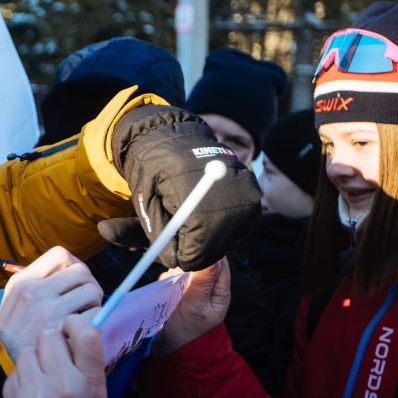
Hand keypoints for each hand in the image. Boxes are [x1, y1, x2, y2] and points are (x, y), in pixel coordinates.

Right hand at [0, 247, 102, 360]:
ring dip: (93, 303)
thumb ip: (37, 281)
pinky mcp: (62, 331)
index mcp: (23, 281)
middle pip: (81, 271)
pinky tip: (81, 330)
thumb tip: (70, 268)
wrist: (4, 365)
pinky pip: (94, 316)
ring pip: (92, 291)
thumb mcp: (14, 299)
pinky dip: (94, 322)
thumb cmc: (15, 331)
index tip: (72, 281)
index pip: (60, 255)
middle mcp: (34, 293)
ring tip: (82, 315)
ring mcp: (48, 311)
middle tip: (83, 300)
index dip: (72, 266)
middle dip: (87, 284)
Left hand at [3, 314, 108, 397]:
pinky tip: (32, 391)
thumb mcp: (98, 390)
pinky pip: (13, 372)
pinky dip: (21, 378)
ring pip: (27, 351)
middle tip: (57, 358)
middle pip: (49, 336)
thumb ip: (87, 358)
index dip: (76, 324)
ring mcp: (33, 395)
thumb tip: (74, 326)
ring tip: (43, 376)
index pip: (83, 332)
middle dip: (52, 344)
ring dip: (34, 359)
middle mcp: (60, 385)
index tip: (73, 329)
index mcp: (88, 381)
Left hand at [97, 105, 260, 270]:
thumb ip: (155, 232)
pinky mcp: (254, 192)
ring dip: (209, 239)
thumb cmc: (153, 168)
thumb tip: (171, 260)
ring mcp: (245, 192)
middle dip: (196, 250)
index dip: (182, 255)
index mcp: (194, 194)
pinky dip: (224, 227)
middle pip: (216, 247)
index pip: (197, 248)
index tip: (172, 250)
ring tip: (192, 217)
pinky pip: (241, 227)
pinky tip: (208, 211)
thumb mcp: (143, 198)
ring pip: (229, 239)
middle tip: (181, 238)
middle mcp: (226, 193)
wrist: (174, 137)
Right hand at [151, 258, 230, 356]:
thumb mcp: (196, 305)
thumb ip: (203, 281)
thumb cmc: (187, 330)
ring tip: (173, 289)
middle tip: (180, 278)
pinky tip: (166, 289)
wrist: (169, 347)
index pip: (220, 263)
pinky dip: (169, 278)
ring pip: (186, 267)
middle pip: (201, 263)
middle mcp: (208, 287)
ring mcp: (193, 288)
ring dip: (176, 272)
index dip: (209, 255)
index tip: (193, 254)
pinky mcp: (179, 290)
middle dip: (188, 265)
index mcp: (220, 291)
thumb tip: (214, 256)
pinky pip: (174, 276)